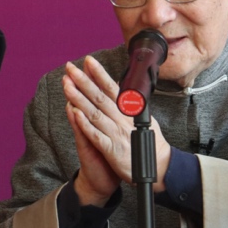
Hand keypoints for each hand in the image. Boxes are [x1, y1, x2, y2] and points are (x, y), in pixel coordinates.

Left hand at [62, 57, 170, 201]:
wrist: (160, 166)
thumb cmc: (150, 140)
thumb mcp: (142, 117)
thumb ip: (128, 103)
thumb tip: (118, 86)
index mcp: (128, 111)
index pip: (111, 88)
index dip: (99, 74)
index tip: (88, 61)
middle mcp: (121, 119)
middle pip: (99, 97)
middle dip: (83, 81)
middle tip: (71, 68)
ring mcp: (116, 134)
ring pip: (94, 113)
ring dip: (79, 98)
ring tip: (67, 85)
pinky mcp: (112, 150)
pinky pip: (96, 135)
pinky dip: (85, 124)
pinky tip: (75, 113)